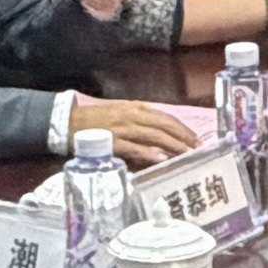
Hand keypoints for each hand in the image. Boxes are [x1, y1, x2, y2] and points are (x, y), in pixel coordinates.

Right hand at [77, 97, 212, 167]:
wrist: (70, 122)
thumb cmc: (98, 121)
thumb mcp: (123, 114)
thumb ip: (142, 122)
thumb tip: (162, 134)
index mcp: (137, 108)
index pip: (166, 117)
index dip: (183, 128)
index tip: (196, 139)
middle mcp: (133, 116)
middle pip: (164, 126)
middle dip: (183, 138)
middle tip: (197, 150)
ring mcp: (123, 129)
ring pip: (153, 136)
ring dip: (172, 146)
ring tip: (186, 155)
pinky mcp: (113, 142)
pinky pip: (134, 147)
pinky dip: (149, 153)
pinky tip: (161, 158)